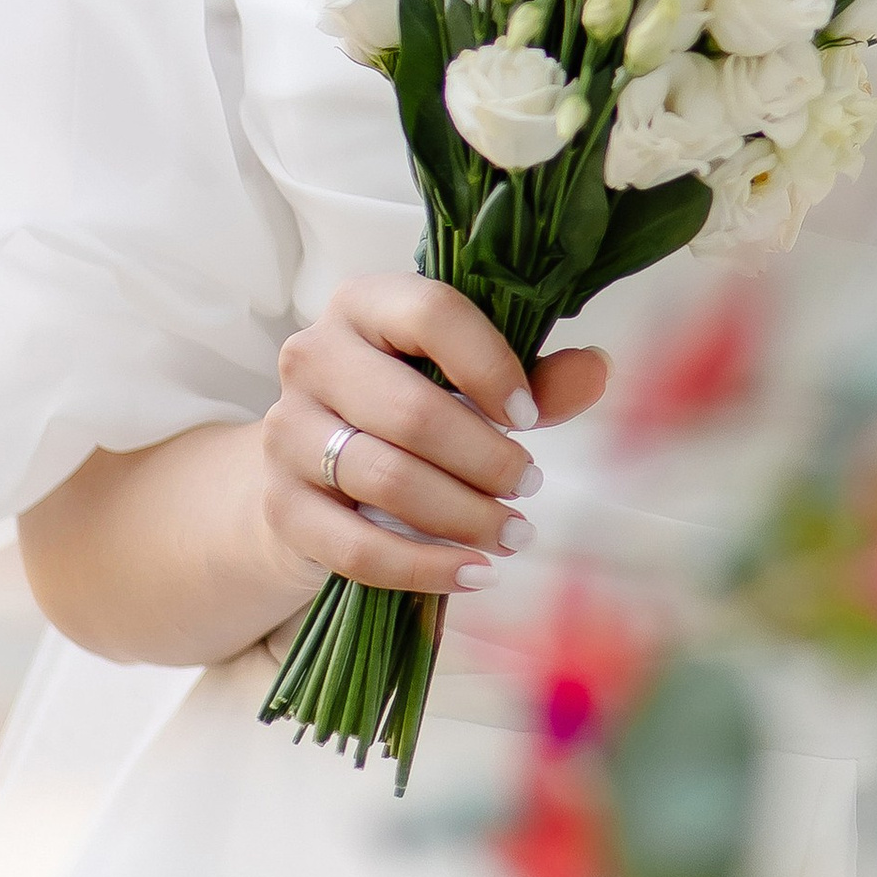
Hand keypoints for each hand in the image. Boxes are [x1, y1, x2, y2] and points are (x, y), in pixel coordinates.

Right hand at [259, 274, 608, 608]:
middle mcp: (312, 357)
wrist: (311, 463)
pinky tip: (474, 573)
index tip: (530, 416)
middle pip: (411, 412)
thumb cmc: (405, 402)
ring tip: (515, 532)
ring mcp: (287, 432)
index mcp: (363, 304)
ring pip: (387, 480)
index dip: (491, 366)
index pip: (432, 313)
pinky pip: (355, 549)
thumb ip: (532, 377)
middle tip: (531, 485)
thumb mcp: (466, 378)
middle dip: (486, 459)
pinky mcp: (280, 506)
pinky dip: (423, 568)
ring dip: (464, 515)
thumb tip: (596, 370)